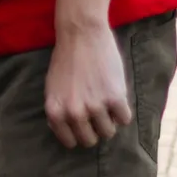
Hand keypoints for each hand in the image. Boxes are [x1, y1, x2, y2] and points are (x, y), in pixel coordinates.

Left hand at [44, 22, 133, 148]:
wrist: (81, 34)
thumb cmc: (66, 59)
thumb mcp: (52, 88)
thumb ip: (58, 111)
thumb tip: (66, 132)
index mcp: (55, 112)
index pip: (70, 142)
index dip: (79, 134)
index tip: (85, 126)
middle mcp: (74, 113)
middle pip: (90, 140)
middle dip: (95, 130)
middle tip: (98, 115)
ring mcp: (95, 107)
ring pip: (108, 132)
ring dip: (110, 121)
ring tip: (108, 105)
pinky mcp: (115, 98)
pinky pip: (124, 119)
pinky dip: (123, 112)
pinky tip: (117, 98)